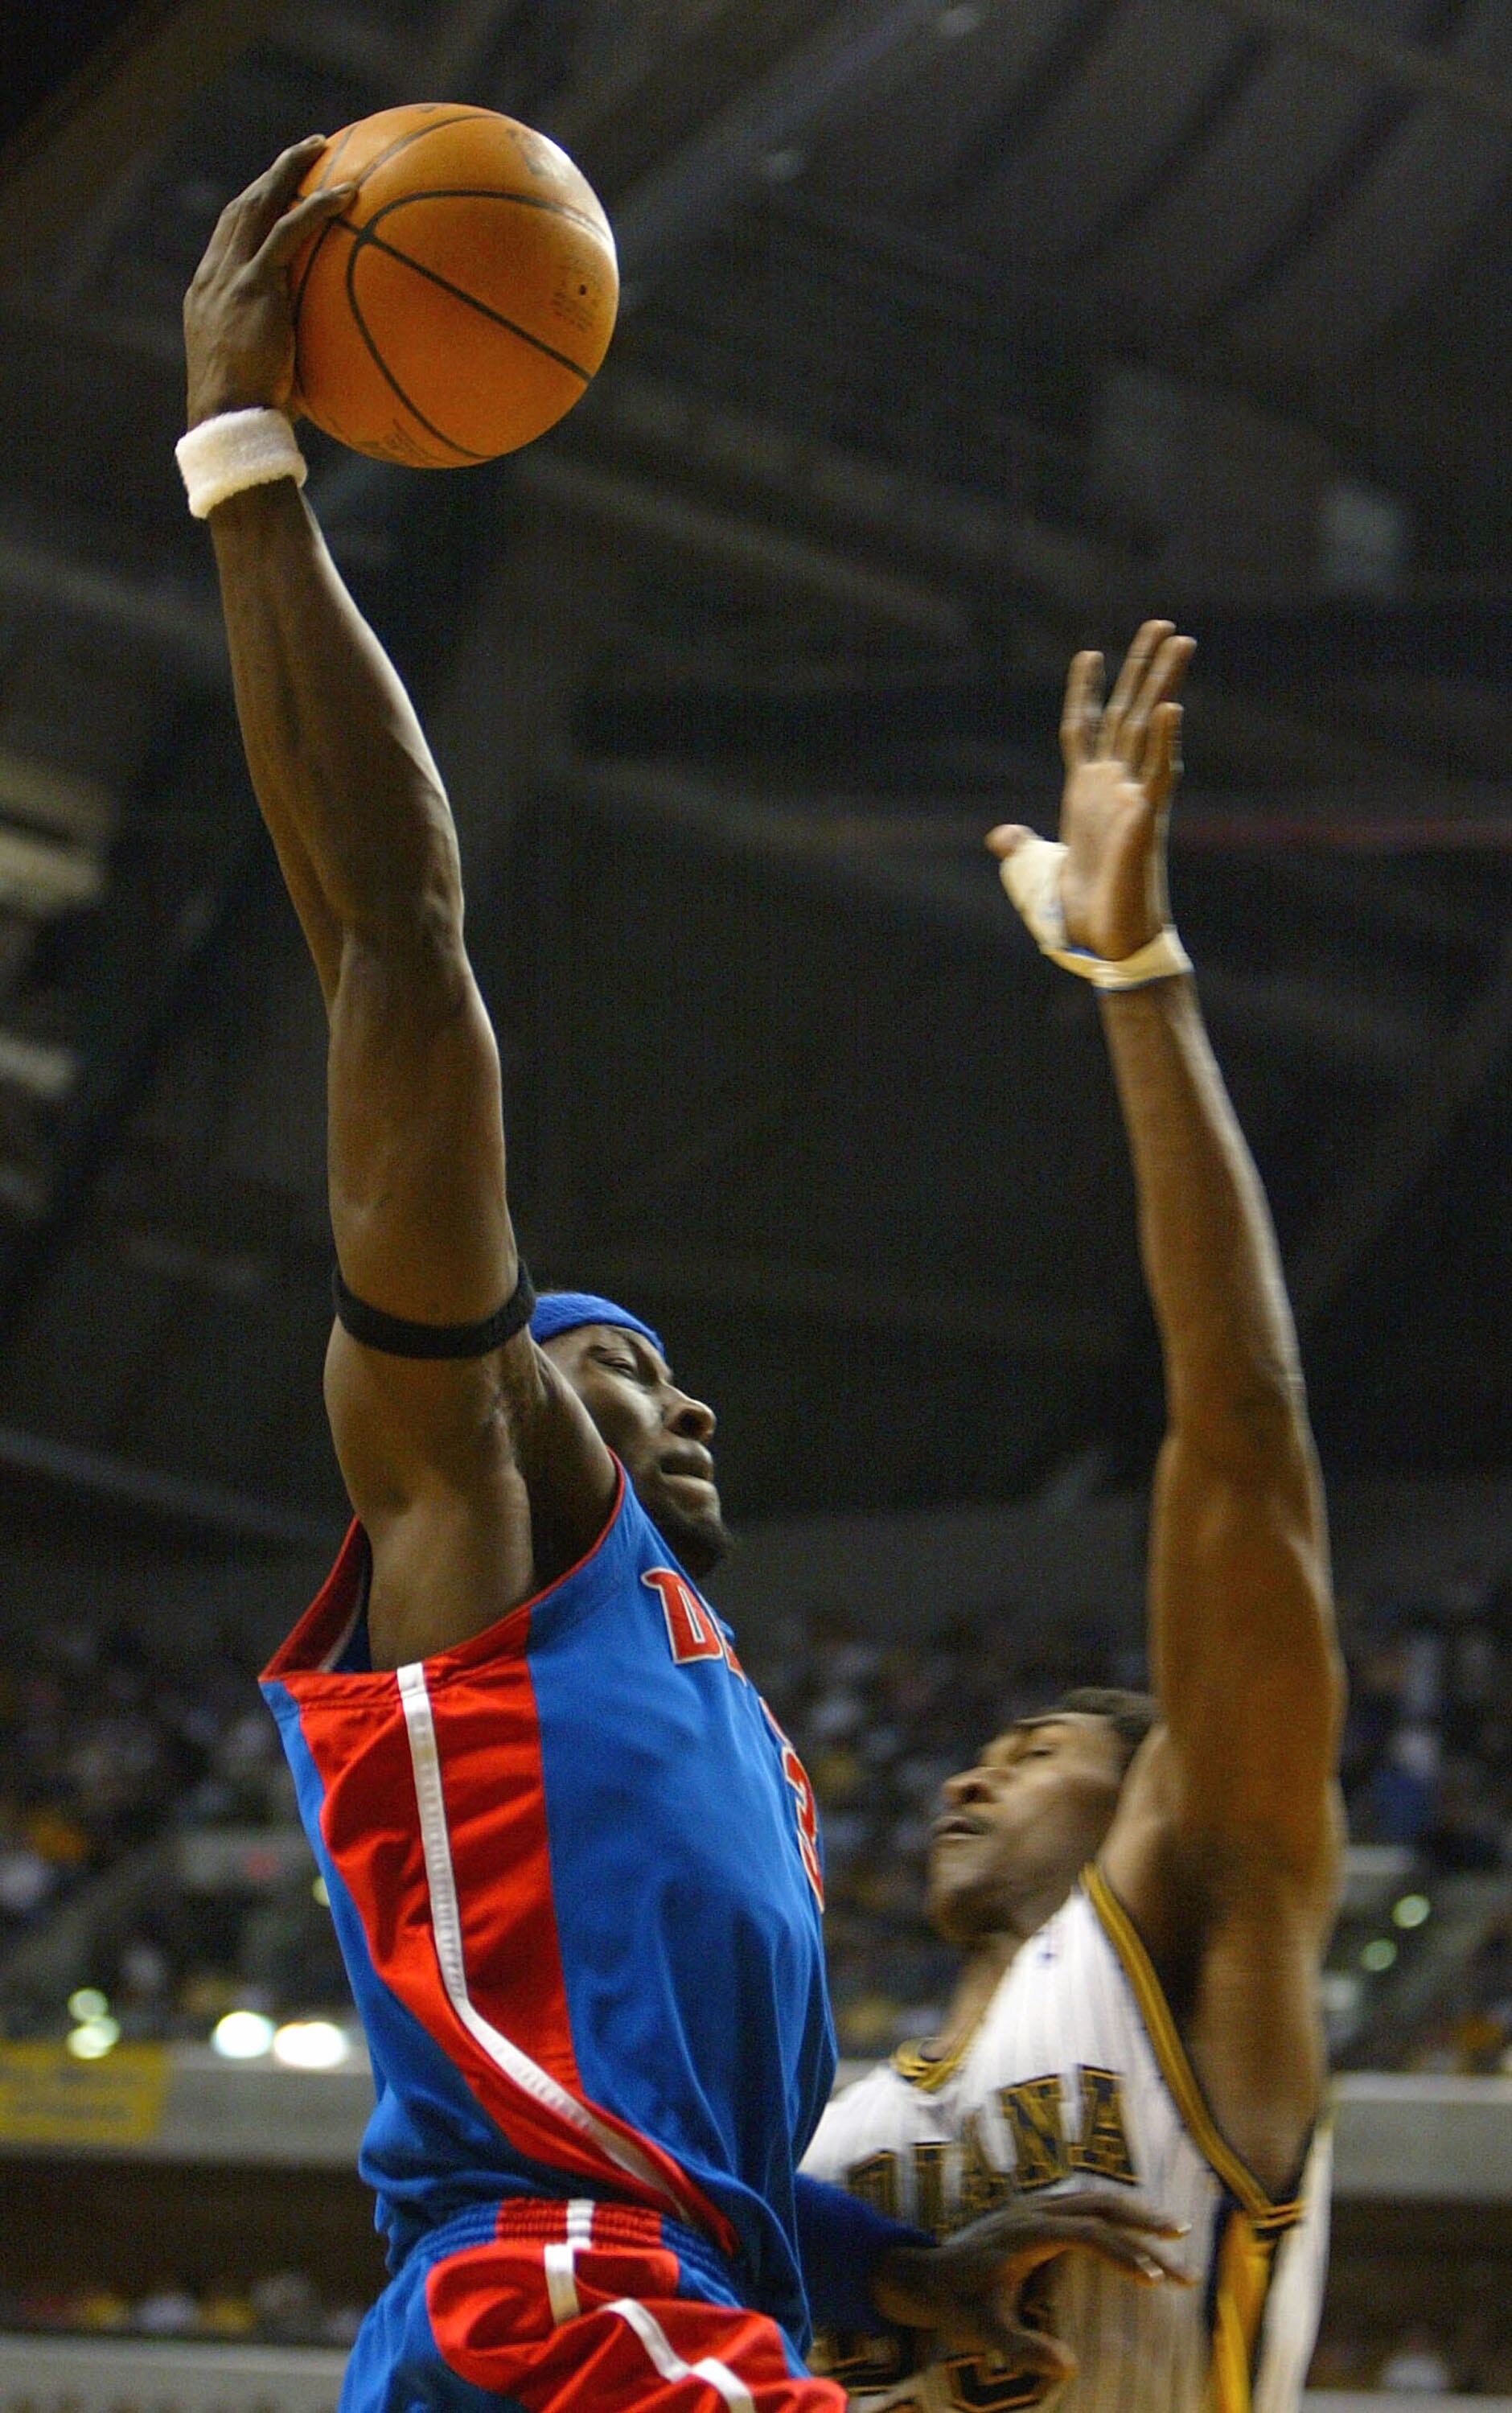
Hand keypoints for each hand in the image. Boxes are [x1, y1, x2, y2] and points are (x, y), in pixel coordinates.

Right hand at [184, 137, 353, 426]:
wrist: (228, 423)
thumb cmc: (250, 418)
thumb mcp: (262, 380)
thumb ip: (284, 360)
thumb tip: (325, 371)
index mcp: (208, 295)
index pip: (228, 238)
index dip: (252, 208)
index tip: (275, 192)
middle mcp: (214, 277)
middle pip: (240, 208)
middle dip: (271, 175)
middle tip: (303, 152)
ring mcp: (231, 278)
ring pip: (259, 205)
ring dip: (289, 171)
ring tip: (320, 148)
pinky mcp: (255, 287)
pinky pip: (289, 233)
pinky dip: (316, 208)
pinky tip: (346, 194)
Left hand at [872, 2188, 1189, 2380]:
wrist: (925, 2274)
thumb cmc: (957, 2303)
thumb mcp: (983, 2332)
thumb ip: (1022, 2348)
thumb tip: (1069, 2366)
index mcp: (1025, 2233)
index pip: (1086, 2232)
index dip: (1122, 2254)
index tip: (1154, 2281)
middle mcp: (1035, 2211)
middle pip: (1100, 2205)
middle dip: (1145, 2225)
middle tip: (1184, 2250)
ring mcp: (1037, 2207)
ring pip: (1096, 2197)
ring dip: (1136, 2214)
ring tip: (1176, 2233)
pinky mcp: (1039, 2212)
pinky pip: (1087, 2202)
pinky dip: (1118, 2212)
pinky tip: (1138, 2229)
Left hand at [987, 620, 1194, 963]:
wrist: (1104, 943)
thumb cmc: (1080, 909)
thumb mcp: (1037, 869)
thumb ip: (1022, 845)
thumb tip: (1001, 836)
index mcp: (1088, 792)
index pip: (1084, 727)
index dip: (1085, 691)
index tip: (1089, 652)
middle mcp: (1115, 786)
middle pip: (1128, 712)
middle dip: (1144, 668)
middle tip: (1163, 624)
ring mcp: (1133, 799)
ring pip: (1149, 729)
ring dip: (1163, 684)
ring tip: (1180, 642)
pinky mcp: (1145, 822)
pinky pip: (1158, 775)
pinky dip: (1165, 743)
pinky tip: (1171, 709)